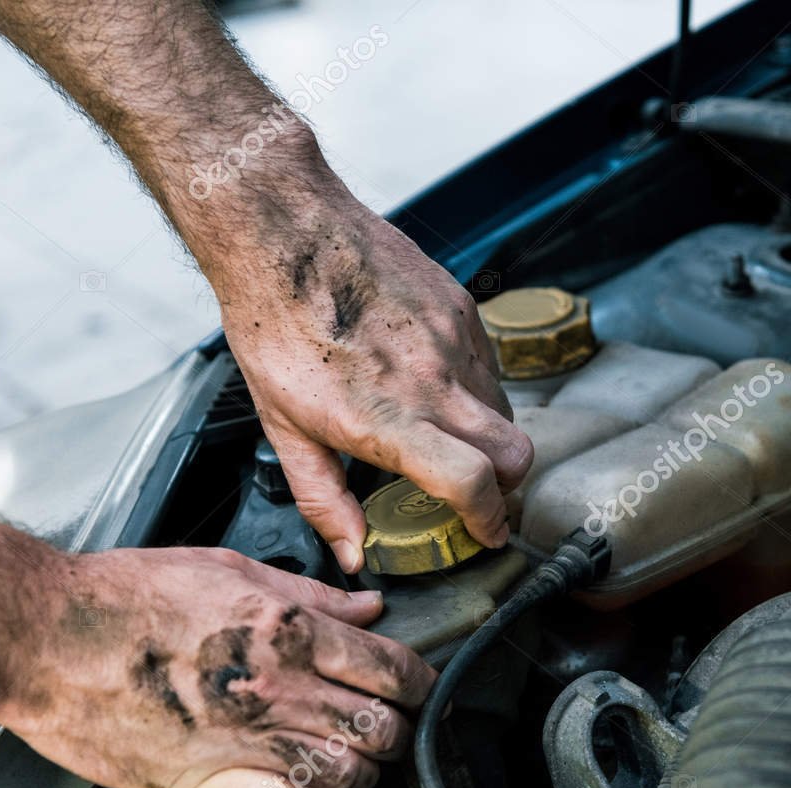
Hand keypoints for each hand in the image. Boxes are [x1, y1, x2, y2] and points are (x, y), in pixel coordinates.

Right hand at [0, 546, 435, 787]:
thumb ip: (307, 594)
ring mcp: (244, 742)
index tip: (412, 690)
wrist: (42, 637)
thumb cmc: (125, 596)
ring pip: (348, 776)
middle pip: (382, 729)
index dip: (416, 685)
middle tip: (375, 728)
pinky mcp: (204, 787)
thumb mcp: (226, 568)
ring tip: (337, 760)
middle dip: (391, 732)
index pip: (393, 670)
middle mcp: (277, 689)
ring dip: (354, 772)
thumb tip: (369, 608)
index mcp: (288, 630)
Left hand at [213, 188, 532, 572]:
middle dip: (507, 485)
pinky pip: (487, 363)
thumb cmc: (275, 324)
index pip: (471, 481)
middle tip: (481, 493)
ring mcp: (452, 340)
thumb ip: (323, 497)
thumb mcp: (283, 427)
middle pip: (515, 453)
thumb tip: (353, 552)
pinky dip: (473, 387)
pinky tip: (431, 381)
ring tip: (445, 432)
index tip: (487, 532)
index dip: (490, 518)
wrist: (282, 231)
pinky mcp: (459, 307)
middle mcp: (430, 381)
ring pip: (504, 409)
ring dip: (488, 434)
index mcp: (385, 419)